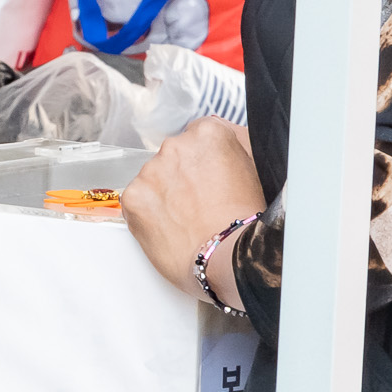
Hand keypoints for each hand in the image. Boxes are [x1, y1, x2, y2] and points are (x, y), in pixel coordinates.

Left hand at [123, 117, 265, 306]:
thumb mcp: (258, 170)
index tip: (211, 179)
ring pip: (154, 179)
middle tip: (202, 204)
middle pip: (175, 157)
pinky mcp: (133, 197)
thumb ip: (237, 144)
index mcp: (208, 134)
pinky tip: (171, 227)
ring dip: (166, 194)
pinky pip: (138, 201)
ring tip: (188, 220)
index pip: (199, 136)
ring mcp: (150, 171)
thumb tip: (223, 133)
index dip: (207, 161)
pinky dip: (150, 213)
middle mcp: (175, 146)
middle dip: (184, 176)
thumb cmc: (250, 221)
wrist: (231, 259)